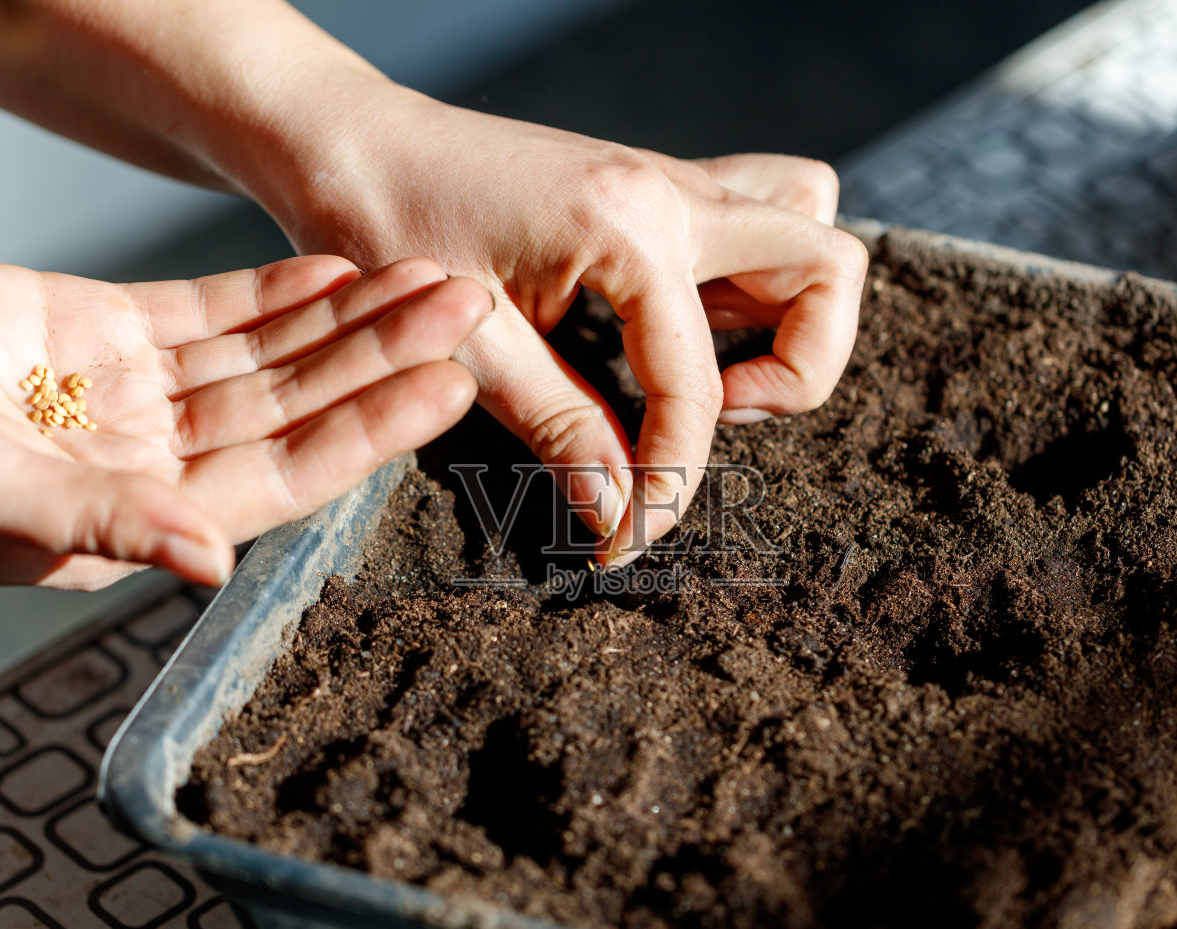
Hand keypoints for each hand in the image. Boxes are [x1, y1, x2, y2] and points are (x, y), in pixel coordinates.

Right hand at [0, 256, 488, 588]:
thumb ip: (96, 524)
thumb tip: (208, 564)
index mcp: (136, 522)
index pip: (284, 477)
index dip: (370, 433)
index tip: (450, 385)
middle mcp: (153, 463)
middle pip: (298, 408)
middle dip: (386, 359)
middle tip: (473, 308)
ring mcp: (134, 397)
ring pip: (268, 357)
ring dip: (350, 319)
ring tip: (429, 276)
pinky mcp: (100, 333)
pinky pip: (209, 314)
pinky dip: (272, 292)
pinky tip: (336, 267)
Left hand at [248, 81, 869, 565]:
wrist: (347, 141)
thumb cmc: (386, 226)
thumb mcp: (466, 345)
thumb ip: (559, 427)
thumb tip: (622, 513)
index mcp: (628, 227)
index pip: (697, 383)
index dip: (673, 479)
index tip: (628, 539)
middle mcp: (671, 189)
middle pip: (829, 268)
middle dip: (799, 370)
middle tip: (710, 419)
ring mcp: (671, 177)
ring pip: (809, 222)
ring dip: (792, 310)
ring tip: (710, 369)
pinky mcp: (655, 183)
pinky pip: (760, 212)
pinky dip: (755, 276)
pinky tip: (681, 327)